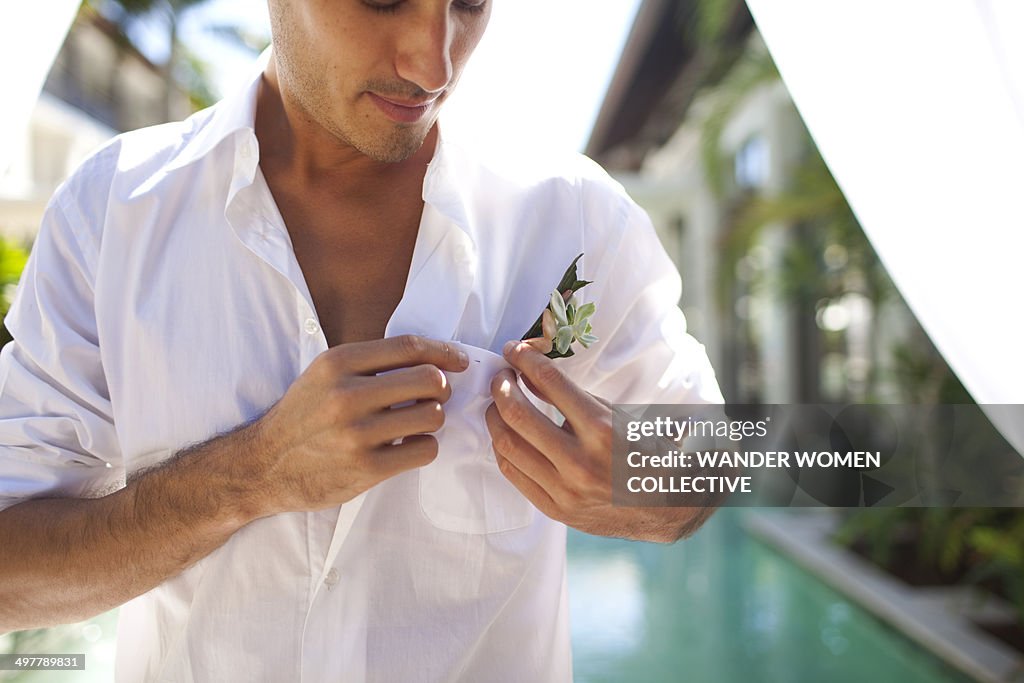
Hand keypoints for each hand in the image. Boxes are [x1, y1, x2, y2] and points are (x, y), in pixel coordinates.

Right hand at [249, 335, 468, 516]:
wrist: (263, 465)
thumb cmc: (303, 416)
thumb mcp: (325, 374)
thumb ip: (371, 362)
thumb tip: (435, 357)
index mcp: (337, 363)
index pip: (409, 347)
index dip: (443, 351)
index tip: (459, 361)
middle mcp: (346, 395)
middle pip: (429, 380)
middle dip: (441, 389)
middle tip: (433, 398)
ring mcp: (356, 434)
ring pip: (432, 416)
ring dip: (432, 420)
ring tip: (415, 423)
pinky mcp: (366, 469)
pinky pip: (424, 450)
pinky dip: (423, 447)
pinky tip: (406, 446)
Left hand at [485, 340, 710, 542]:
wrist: (664, 504)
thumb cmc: (641, 451)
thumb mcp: (614, 414)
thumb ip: (571, 397)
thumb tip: (529, 372)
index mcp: (603, 430)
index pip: (551, 383)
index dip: (525, 360)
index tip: (514, 350)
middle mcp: (581, 462)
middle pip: (518, 415)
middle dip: (501, 387)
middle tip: (500, 375)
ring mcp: (565, 490)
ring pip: (508, 445)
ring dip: (495, 416)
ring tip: (498, 403)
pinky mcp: (555, 509)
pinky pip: (513, 473)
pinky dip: (503, 446)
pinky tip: (506, 432)